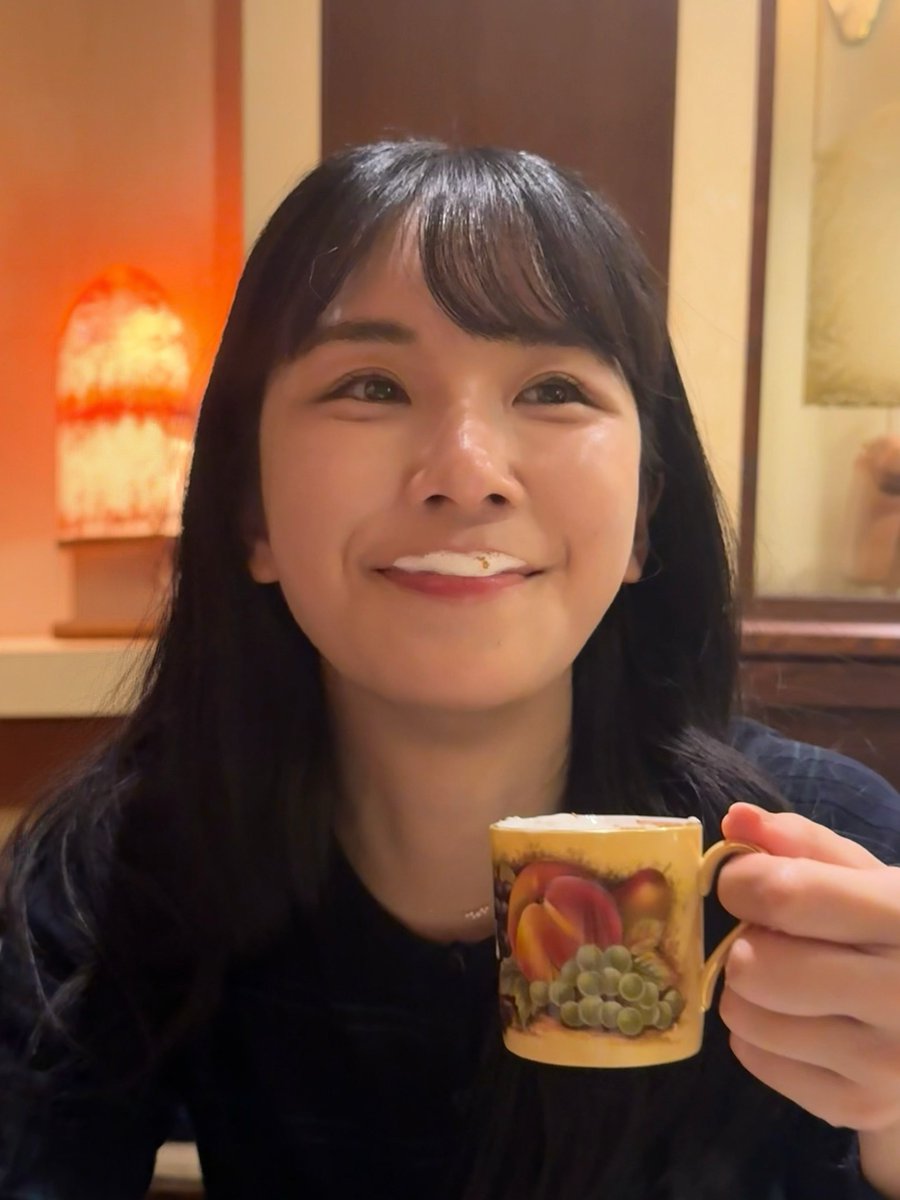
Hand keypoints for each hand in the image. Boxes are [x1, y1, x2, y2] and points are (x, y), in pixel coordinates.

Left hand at [716, 802, 899, 1135]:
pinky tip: (800, 1018)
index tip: (748, 882)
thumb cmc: (894, 933)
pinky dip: (758, 1033)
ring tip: (790, 978)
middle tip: (774, 937)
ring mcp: (884, 1063)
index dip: (743, 881)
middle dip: (746, 940)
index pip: (785, 894)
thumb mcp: (867, 875)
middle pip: (754, 965)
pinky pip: (753, 1057)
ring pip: (745, 1014)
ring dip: (748, 989)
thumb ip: (801, 842)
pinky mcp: (857, 1106)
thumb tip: (735, 820)